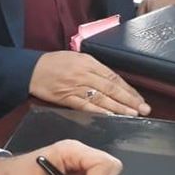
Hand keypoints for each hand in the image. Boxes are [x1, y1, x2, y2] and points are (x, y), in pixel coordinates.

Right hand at [29, 51, 150, 116]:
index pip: (114, 77)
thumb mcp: (76, 58)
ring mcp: (76, 86)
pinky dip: (98, 111)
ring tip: (132, 114)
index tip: (139, 98)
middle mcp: (85, 74)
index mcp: (89, 62)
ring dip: (118, 108)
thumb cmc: (53, 63)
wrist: (31, 69)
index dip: (128, 89)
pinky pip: (85, 105)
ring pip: (101, 98)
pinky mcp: (66, 98)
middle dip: (129, 100)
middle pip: (111, 88)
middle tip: (143, 109)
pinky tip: (110, 117)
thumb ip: (93, 68)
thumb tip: (111, 81)